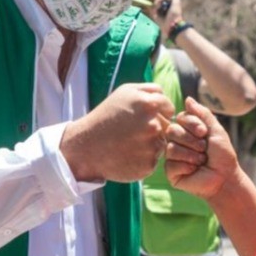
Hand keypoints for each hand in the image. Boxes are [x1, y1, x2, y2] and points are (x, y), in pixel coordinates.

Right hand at [61, 83, 175, 182]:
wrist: (86, 147)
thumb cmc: (106, 117)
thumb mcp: (125, 93)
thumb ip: (149, 90)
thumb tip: (167, 98)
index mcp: (149, 104)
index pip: (169, 108)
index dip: (159, 111)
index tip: (144, 116)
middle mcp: (153, 125)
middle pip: (167, 126)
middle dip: (155, 127)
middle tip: (133, 131)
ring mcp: (151, 147)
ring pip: (162, 144)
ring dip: (150, 143)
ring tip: (129, 142)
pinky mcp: (148, 165)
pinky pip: (154, 159)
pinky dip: (144, 158)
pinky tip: (128, 154)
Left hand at [142, 0, 183, 40]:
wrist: (171, 29)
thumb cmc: (164, 24)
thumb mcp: (154, 15)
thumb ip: (149, 10)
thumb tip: (141, 7)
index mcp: (167, 5)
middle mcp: (171, 2)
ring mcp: (174, 1)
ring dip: (155, 1)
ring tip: (152, 8)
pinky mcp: (176, 0)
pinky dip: (158, 1)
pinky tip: (156, 6)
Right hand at [164, 97, 241, 200]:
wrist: (225, 178)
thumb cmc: (222, 155)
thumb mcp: (216, 130)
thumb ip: (203, 113)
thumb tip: (188, 98)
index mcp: (186, 130)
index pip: (179, 118)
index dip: (192, 124)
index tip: (205, 133)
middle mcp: (177, 142)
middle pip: (172, 131)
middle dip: (192, 140)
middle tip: (204, 149)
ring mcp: (172, 157)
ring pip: (171, 148)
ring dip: (191, 155)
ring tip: (201, 161)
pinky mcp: (171, 172)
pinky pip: (171, 164)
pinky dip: (187, 167)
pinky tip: (194, 171)